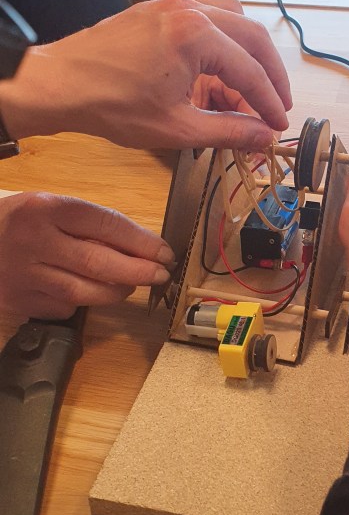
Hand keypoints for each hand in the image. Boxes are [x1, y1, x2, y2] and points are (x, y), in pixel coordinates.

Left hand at [0, 0, 290, 150]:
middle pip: (252, 37)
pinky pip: (206, 16)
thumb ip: (229, 131)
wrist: (62, 84)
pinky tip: (217, 69)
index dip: (270, 102)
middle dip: (269, 74)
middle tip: (275, 106)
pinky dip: (222, 40)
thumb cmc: (111, 104)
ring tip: (248, 88)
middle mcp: (190, 11)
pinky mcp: (159, 9)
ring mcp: (173, 5)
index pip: (251, 71)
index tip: (278, 123)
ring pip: (232, 19)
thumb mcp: (178, 128)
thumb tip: (263, 137)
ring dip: (247, 52)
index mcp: (196, 36)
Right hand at [0, 192, 174, 318]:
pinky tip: (88, 292)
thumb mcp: (49, 207)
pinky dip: (83, 302)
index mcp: (46, 208)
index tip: (163, 252)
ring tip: (131, 284)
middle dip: (138, 271)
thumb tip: (139, 245)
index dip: (141, 241)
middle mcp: (34, 241)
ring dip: (117, 291)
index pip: (105, 225)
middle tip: (160, 275)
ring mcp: (24, 275)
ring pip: (85, 292)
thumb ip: (89, 224)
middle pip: (99, 262)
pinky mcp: (18, 301)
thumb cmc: (18, 221)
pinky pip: (64, 307)